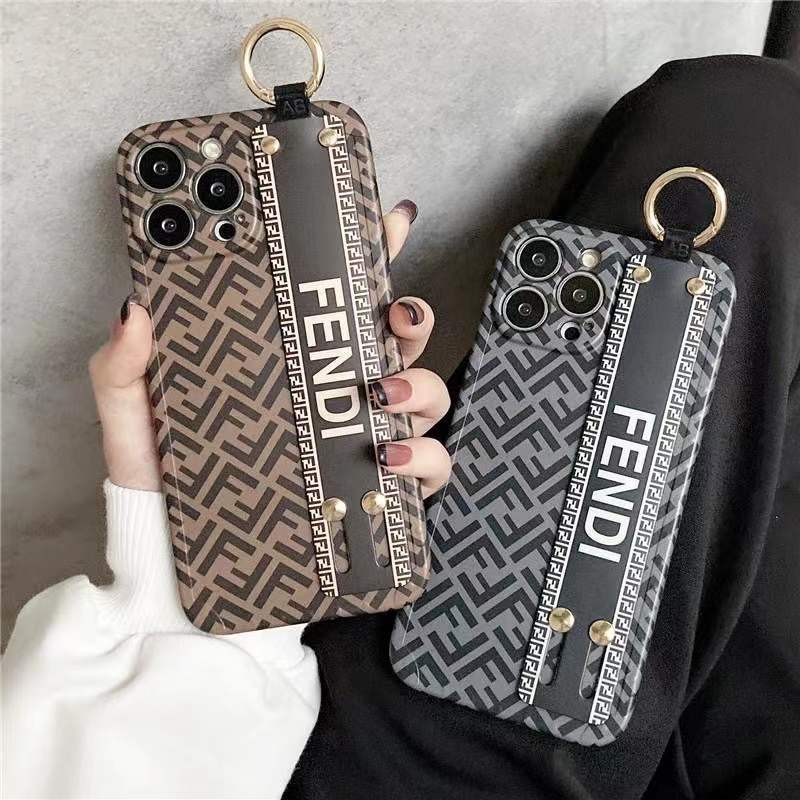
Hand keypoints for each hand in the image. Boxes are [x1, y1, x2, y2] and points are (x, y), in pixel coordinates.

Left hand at [89, 200, 450, 497]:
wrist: (178, 561)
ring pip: (424, 396)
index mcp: (290, 361)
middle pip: (399, 341)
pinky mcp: (373, 493)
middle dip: (413, 315)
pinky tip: (393, 456)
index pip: (339, 300)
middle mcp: (334, 394)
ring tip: (382, 394)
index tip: (384, 222)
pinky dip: (426, 457)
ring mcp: (359, 441)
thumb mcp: (138, 415)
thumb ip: (127, 364)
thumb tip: (136, 309)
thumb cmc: (167, 482)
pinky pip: (427, 468)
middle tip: (394, 311)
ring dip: (419, 384)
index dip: (370, 256)